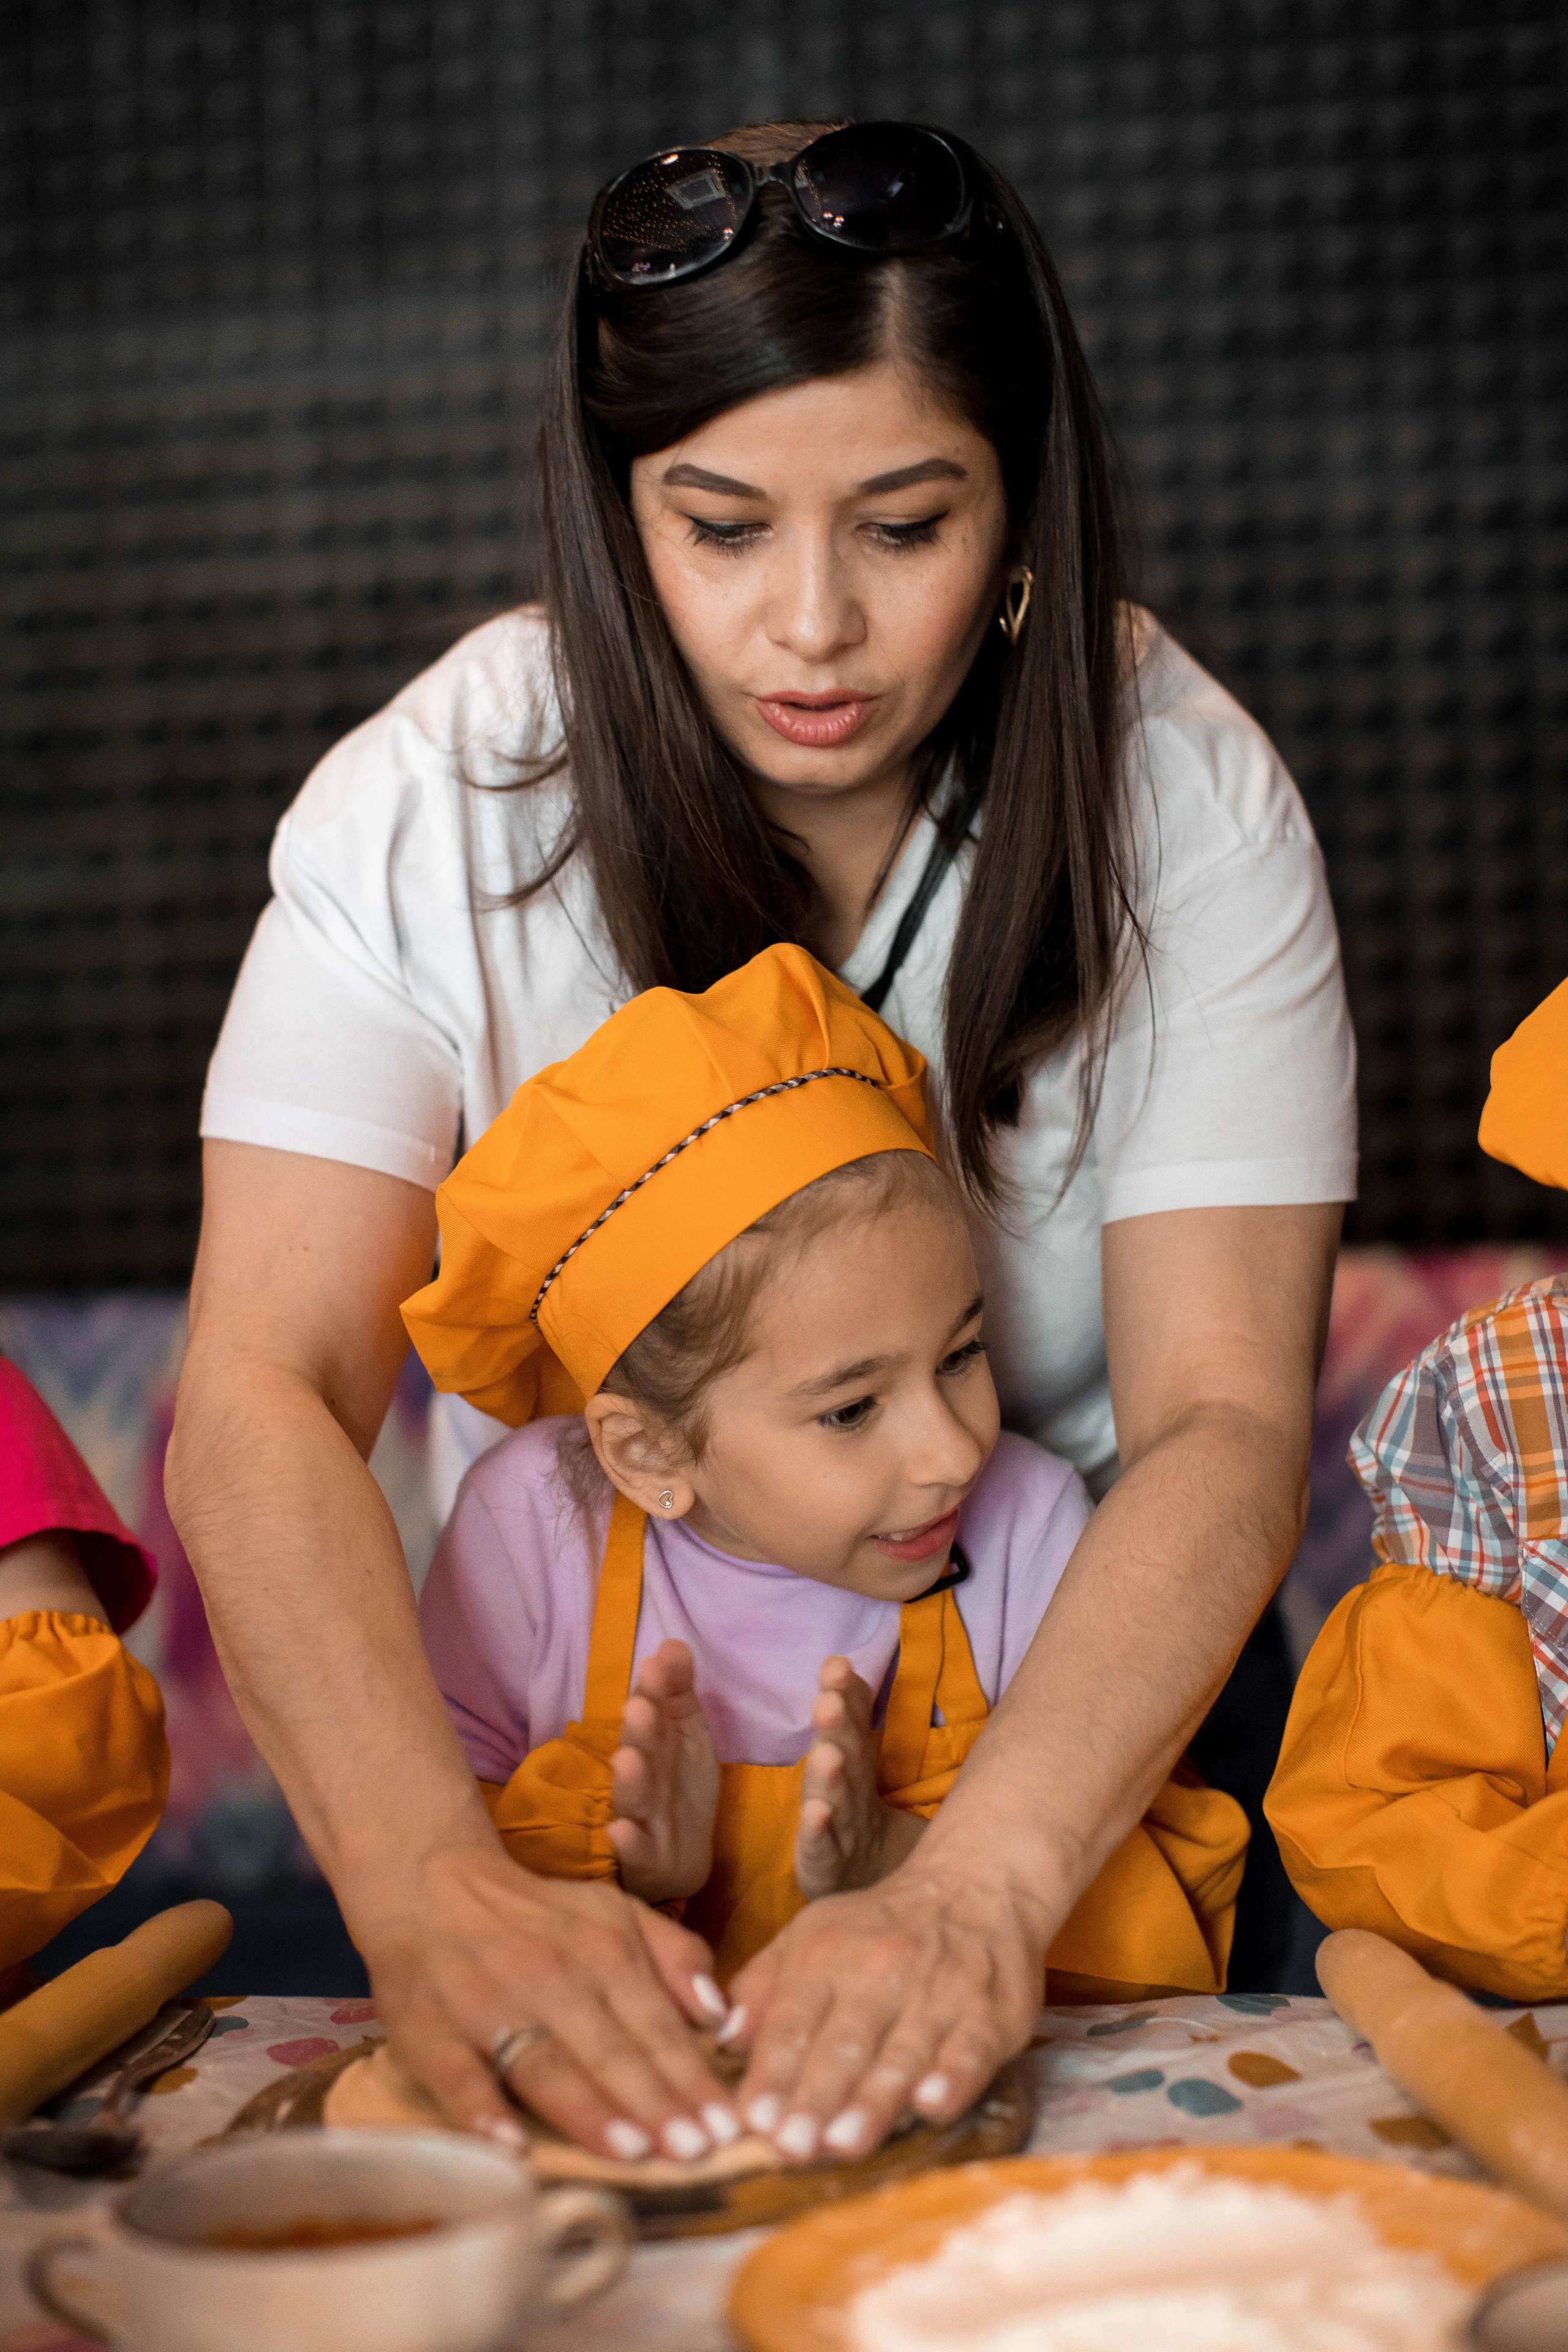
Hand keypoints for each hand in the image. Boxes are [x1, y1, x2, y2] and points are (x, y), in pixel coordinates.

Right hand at [358, 1834, 741, 2164]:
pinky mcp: (429, 2031)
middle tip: (694, 2153)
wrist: (431, 1884)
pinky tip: (509, 2146)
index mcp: (601, 1950)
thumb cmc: (539, 1916)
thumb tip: (719, 2015)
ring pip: (543, 2064)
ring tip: (631, 2152)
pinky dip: (481, 2110)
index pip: (656, 2025)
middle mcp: (549, 1976)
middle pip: (608, 2049)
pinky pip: (456, 2076)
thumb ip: (675, 1955)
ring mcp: (486, 2005)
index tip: (727, 2126)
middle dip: (653, 2102)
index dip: (691, 2077)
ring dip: (587, 2109)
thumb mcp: (616, 1912)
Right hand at [607, 1638, 720, 1903]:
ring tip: (627, 1760)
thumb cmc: (679, 1787)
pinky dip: (627, 1842)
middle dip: (640, 1730)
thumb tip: (673, 1643)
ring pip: (633, 1799)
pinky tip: (619, 1831)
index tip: (655, 1667)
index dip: (654, 1691)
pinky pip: (635, 1851)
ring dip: (630, 1780)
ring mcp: (641, 1817)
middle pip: (639, 1752)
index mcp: (653, 1744)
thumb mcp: (687, 1734)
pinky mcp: (645, 1857)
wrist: (678, 1856)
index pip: (652, 1713)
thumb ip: (677, 1691)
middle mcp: (641, 1777)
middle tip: (640, 1707)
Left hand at [724, 1846, 1051, 2164]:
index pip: (793, 2019)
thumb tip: (724, 2040)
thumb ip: (763, 1988)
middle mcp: (880, 1971)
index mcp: (826, 1955)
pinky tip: (931, 2103)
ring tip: (843, 2143)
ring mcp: (938, 1993)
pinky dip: (951, 2076)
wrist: (976, 1885)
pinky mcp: (989, 2013)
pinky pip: (969, 2048)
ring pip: (902, 2053)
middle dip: (815, 2097)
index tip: (753, 2119)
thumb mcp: (809, 1937)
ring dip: (873, 2101)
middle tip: (791, 2148)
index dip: (774, 2070)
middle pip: (844, 2043)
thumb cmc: (879, 1928)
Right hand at [795, 1656, 922, 1898]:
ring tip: (828, 1753)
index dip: (848, 1697)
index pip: (855, 1729)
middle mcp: (841, 1799)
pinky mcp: (822, 1873)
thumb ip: (916, 1759)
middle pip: (839, 1755)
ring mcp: (831, 1836)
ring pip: (828, 1799)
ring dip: (826, 1773)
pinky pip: (821, 1853)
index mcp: (861, 1777)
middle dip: (833, 1724)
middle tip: (830, 1696)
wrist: (872, 1920)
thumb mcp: (905, 1801)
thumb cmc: (891, 1854)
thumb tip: (962, 1707)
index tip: (839, 1664)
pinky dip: (817, 1833)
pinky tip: (819, 1813)